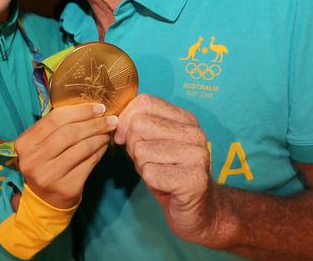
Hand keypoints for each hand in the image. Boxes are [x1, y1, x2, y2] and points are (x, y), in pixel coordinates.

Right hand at [15, 103, 117, 208]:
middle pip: (69, 133)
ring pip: (81, 148)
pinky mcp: (66, 188)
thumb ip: (57, 126)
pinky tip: (104, 146)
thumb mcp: (42, 143)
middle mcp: (33, 160)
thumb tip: (91, 108)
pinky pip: (89, 163)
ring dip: (99, 137)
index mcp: (25, 143)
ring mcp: (48, 176)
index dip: (80, 111)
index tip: (99, 107)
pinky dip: (99, 152)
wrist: (44, 200)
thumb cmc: (46, 163)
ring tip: (108, 131)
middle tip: (110, 119)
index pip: (55, 119)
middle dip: (94, 124)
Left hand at [115, 94, 216, 243]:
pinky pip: (150, 173)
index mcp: (186, 119)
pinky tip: (166, 187)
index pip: (145, 102)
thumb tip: (115, 123)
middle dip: (133, 146)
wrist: (198, 210)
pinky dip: (151, 182)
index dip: (125, 120)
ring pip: (142, 150)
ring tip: (159, 173)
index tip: (125, 137)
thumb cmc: (169, 173)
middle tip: (148, 161)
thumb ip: (138, 125)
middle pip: (139, 124)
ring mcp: (197, 156)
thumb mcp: (153, 143)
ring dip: (142, 166)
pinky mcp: (194, 180)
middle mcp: (195, 133)